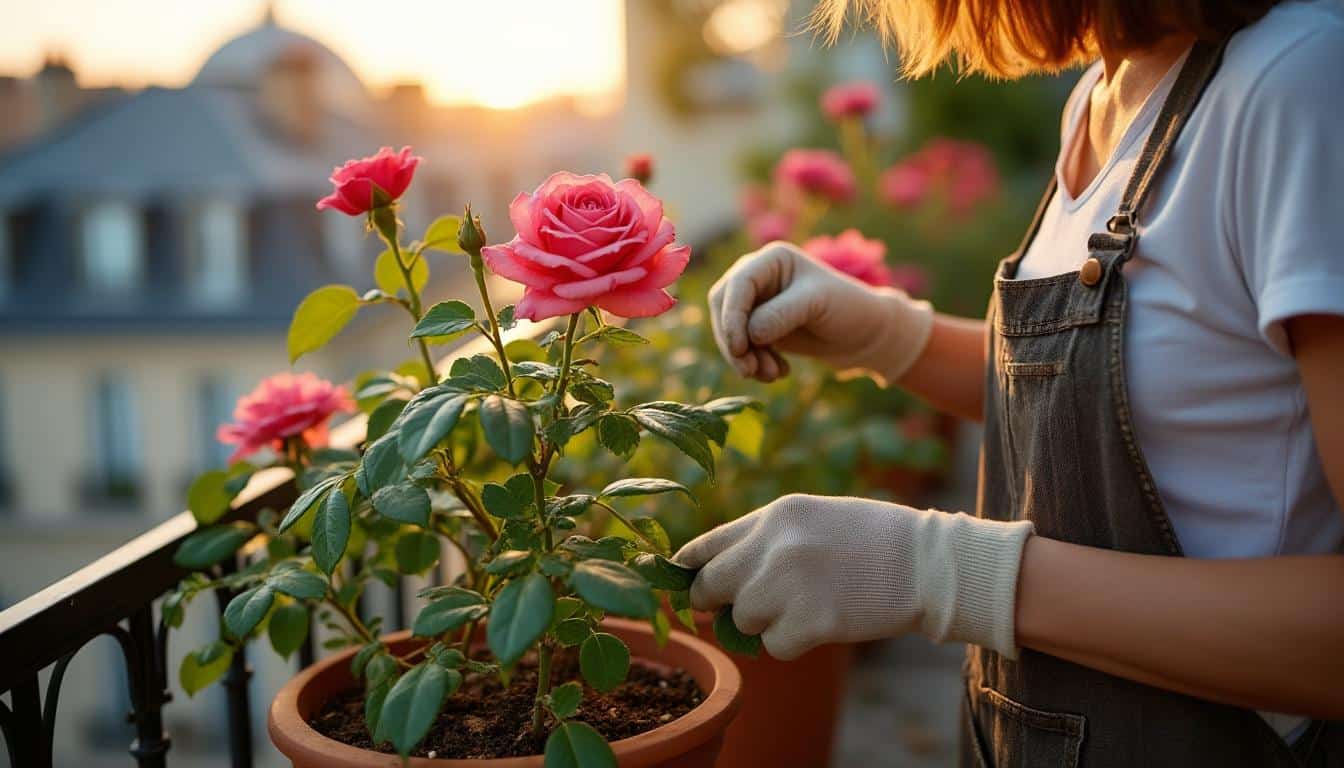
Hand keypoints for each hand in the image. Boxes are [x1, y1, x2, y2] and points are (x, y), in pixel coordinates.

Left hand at [674, 494, 1032, 659]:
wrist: (930, 562)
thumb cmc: (874, 540)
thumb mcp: (814, 518)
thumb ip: (766, 540)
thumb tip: (717, 575)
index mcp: (776, 515)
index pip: (706, 545)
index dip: (689, 571)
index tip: (685, 587)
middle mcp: (775, 546)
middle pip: (711, 586)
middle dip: (715, 603)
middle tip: (736, 611)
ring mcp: (791, 584)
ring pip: (742, 619)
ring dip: (763, 624)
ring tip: (802, 609)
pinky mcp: (812, 621)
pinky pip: (773, 646)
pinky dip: (790, 644)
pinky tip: (820, 625)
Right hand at [707, 242, 933, 383]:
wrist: (866, 334)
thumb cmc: (848, 308)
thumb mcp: (818, 304)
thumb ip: (782, 314)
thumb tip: (749, 333)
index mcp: (771, 259)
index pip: (737, 285)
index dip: (731, 317)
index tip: (740, 349)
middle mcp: (759, 277)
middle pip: (723, 308)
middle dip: (734, 342)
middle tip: (750, 371)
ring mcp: (757, 303)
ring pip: (729, 331)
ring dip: (744, 358)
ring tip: (772, 376)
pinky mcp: (760, 327)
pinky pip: (742, 347)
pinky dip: (754, 363)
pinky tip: (779, 372)